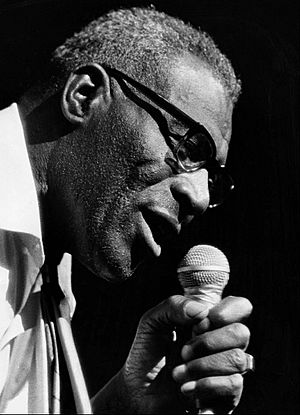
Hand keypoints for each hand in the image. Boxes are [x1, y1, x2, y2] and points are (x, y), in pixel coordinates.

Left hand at [91, 295, 251, 413]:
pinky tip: (186, 389)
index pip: (240, 306)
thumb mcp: (151, 323)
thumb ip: (173, 306)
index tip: (199, 324)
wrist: (138, 394)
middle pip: (241, 333)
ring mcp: (226, 370)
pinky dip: (206, 386)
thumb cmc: (147, 355)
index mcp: (209, 322)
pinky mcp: (227, 397)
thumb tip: (202, 311)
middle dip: (208, 342)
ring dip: (202, 366)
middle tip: (183, 351)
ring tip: (178, 374)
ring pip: (239, 359)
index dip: (225, 312)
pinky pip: (234, 386)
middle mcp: (223, 344)